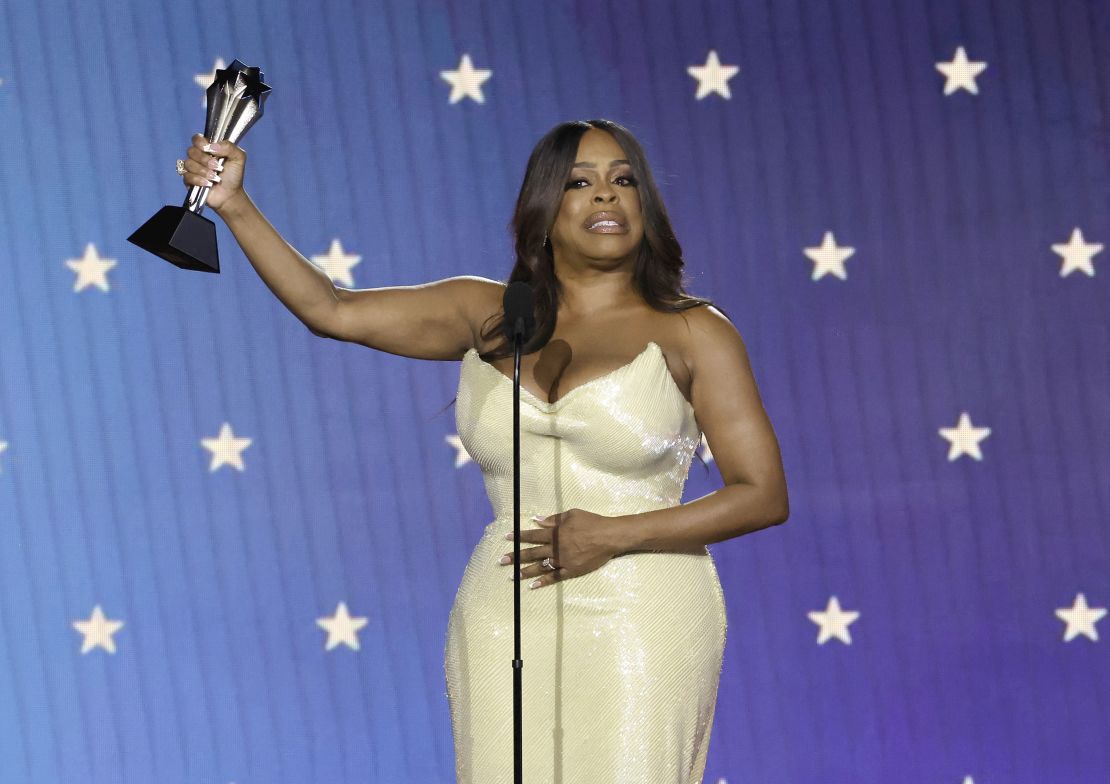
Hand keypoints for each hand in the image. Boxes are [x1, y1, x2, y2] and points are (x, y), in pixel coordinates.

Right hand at [180, 133, 247, 213]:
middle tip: (217, 167)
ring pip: (188, 163)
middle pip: (191, 151)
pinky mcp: (188, 180)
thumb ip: (229, 146)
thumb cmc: (234, 175)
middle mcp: (198, 156)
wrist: (231, 194)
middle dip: (205, 159)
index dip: (200, 143)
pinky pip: (187, 176)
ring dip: (203, 171)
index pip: (197, 139)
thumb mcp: (238, 157)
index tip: (209, 149)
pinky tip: (208, 184)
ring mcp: (192, 168)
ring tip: (215, 177)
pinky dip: (199, 180)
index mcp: (208, 148)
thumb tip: (211, 146)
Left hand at [500, 508, 621, 588]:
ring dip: (525, 571)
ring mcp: (563, 560)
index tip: (506, 538)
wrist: (608, 536)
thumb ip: (553, 519)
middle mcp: (556, 548)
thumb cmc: (591, 522)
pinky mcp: (571, 570)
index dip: (518, 536)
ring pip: (540, 567)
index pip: (532, 535)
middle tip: (502, 561)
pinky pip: (555, 577)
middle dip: (516, 557)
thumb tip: (537, 520)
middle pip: (532, 553)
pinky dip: (544, 581)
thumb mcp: (571, 514)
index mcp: (555, 533)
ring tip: (513, 575)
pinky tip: (533, 585)